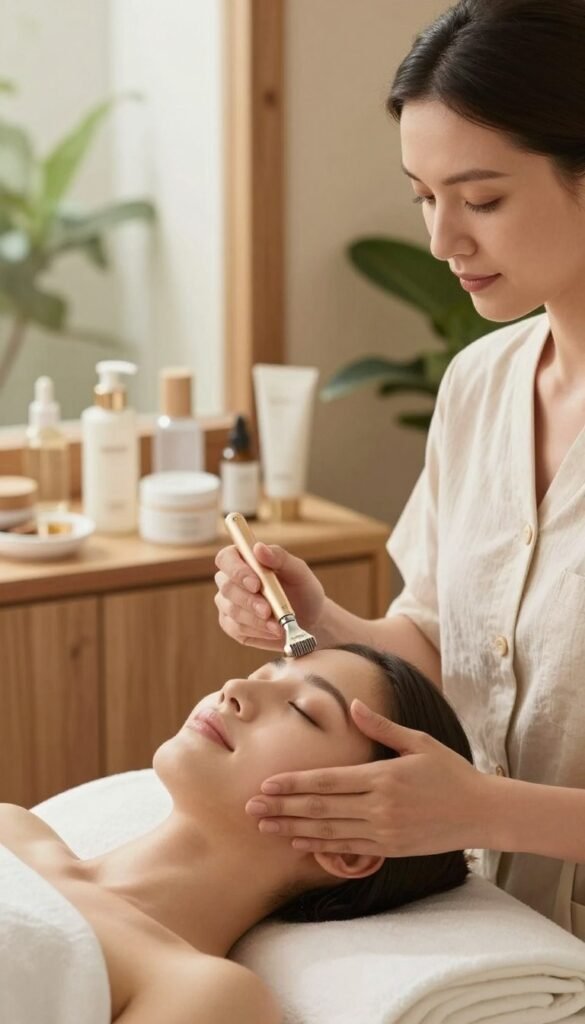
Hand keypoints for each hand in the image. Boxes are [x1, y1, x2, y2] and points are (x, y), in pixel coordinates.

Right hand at [214, 541, 324, 649]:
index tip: (256, 584)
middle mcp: (231, 580)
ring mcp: (228, 604)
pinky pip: (235, 629)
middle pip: (227, 587)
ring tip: (277, 625)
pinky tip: (273, 631)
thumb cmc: (303, 590)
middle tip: (267, 611)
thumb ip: (280, 557)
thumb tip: (258, 548)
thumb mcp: (299, 571)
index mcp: (244, 559)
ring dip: (255, 620)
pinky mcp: (232, 625)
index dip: (237, 571)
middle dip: (249, 601)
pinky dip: (256, 631)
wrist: (310, 619)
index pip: (226, 559)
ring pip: (232, 610)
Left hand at [245, 700, 489, 855]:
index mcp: (383, 776)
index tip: (267, 784)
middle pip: (320, 808)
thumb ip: (381, 727)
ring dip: (293, 830)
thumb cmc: (450, 772)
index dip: (294, 784)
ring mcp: (384, 831)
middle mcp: (379, 806)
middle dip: (282, 808)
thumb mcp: (418, 742)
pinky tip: (299, 843)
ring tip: (266, 827)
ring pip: (328, 831)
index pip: (327, 781)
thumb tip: (353, 704)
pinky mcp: (391, 848)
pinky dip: (321, 847)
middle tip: (250, 807)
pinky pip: (348, 848)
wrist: (482, 812)